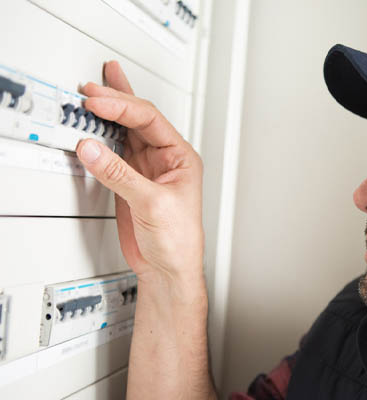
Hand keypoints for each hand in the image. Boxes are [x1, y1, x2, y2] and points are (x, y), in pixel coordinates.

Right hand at [76, 61, 203, 285]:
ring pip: (125, 132)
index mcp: (180, 158)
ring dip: (109, 114)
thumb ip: (120, 174)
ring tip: (94, 92)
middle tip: (91, 88)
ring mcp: (146, 169)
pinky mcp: (130, 181)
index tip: (98, 101)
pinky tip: (92, 126)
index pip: (150, 120)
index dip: (123, 107)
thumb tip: (93, 148)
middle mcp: (164, 159)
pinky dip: (100, 139)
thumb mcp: (152, 203)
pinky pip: (112, 153)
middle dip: (116, 100)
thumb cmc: (179, 240)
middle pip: (138, 120)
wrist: (169, 268)